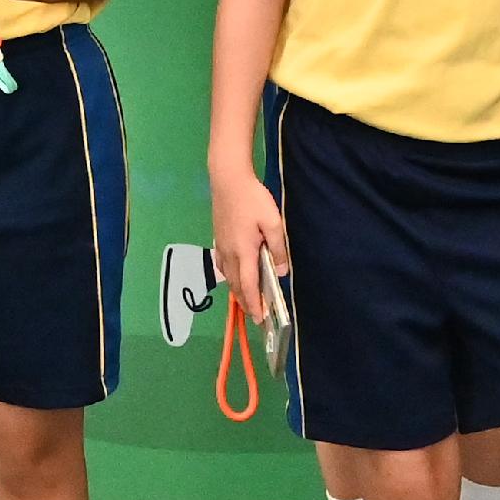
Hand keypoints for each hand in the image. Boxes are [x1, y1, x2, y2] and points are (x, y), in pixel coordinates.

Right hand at [207, 169, 289, 328]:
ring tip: (247, 300)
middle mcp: (229, 254)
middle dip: (245, 303)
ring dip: (237, 292)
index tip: (259, 319)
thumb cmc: (253, 199)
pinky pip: (223, 266)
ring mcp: (221, 246)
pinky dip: (230, 277)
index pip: (248, 286)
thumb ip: (278, 249)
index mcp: (243, 252)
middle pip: (236, 285)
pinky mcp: (218, 239)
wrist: (228, 180)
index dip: (254, 305)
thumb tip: (281, 272)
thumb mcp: (273, 222)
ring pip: (228, 277)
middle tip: (256, 316)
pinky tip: (234, 276)